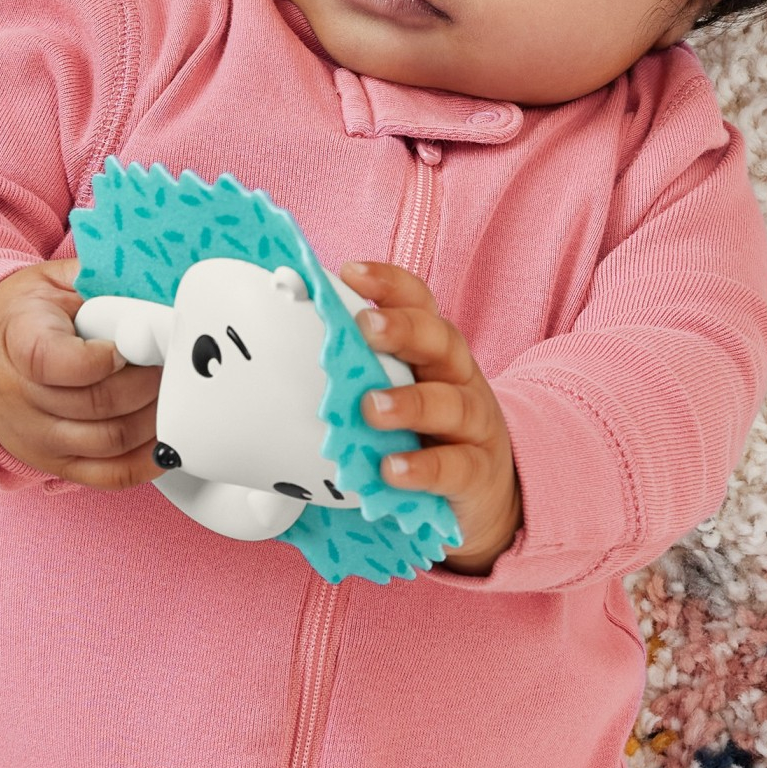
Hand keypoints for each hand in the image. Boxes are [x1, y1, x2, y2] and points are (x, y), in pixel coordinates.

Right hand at [0, 257, 163, 488]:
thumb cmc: (29, 312)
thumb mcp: (55, 281)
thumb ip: (100, 280)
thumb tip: (157, 285)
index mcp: (17, 339)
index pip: (54, 360)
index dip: (103, 357)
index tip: (134, 340)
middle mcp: (18, 396)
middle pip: (96, 404)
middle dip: (149, 384)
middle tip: (175, 364)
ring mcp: (33, 436)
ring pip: (109, 441)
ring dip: (154, 418)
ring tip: (175, 392)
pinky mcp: (52, 464)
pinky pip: (107, 475)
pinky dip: (146, 461)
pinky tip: (168, 438)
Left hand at [341, 260, 522, 575]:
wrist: (484, 493)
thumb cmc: (424, 433)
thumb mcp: (396, 394)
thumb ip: (355, 376)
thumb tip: (282, 358)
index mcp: (434, 352)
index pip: (419, 305)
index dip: (390, 285)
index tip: (350, 273)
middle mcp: (459, 378)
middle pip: (440, 340)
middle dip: (402, 329)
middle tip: (363, 329)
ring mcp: (474, 426)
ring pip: (451, 403)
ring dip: (410, 402)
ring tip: (371, 408)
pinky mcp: (477, 474)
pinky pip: (455, 467)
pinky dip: (424, 467)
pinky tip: (393, 470)